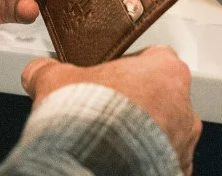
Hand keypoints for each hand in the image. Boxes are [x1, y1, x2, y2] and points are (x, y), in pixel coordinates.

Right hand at [22, 46, 201, 174]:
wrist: (93, 165)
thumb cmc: (89, 118)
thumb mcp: (57, 81)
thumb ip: (49, 70)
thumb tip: (37, 71)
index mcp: (164, 68)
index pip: (154, 57)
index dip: (129, 68)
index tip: (110, 79)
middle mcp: (182, 102)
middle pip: (162, 96)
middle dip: (137, 104)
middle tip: (108, 113)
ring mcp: (184, 138)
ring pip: (166, 131)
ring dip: (145, 135)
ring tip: (112, 143)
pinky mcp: (179, 168)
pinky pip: (165, 161)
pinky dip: (146, 162)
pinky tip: (121, 163)